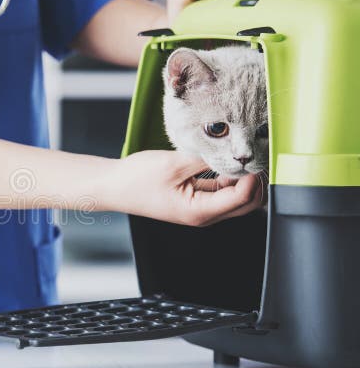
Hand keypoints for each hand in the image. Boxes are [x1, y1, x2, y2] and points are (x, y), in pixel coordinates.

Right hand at [107, 150, 262, 226]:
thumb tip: (232, 152)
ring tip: (236, 155)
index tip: (251, 155)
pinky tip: (222, 161)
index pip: (243, 198)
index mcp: (199, 212)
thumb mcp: (174, 163)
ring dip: (242, 179)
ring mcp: (199, 209)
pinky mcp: (194, 201)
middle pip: (247, 204)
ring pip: (236, 199)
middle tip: (251, 155)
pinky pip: (220, 192)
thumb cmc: (135, 179)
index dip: (252, 176)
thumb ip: (206, 159)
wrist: (113, 186)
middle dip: (254, 181)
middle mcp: (203, 215)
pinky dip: (227, 179)